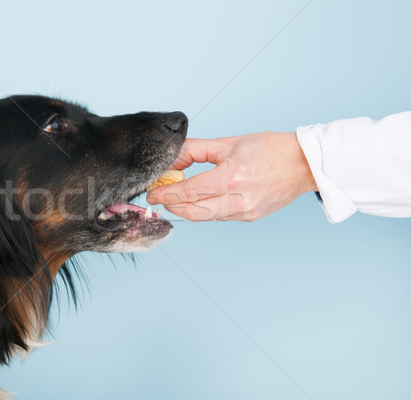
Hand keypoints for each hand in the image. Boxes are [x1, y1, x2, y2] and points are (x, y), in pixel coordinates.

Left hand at [146, 133, 317, 221]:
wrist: (303, 164)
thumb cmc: (269, 149)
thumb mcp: (229, 143)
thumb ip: (196, 151)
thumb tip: (172, 159)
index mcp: (232, 176)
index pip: (189, 191)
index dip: (166, 194)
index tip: (152, 194)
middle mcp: (238, 198)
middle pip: (193, 211)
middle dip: (172, 205)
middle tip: (159, 198)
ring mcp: (245, 211)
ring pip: (205, 217)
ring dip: (187, 209)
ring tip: (176, 198)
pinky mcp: (250, 217)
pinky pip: (219, 217)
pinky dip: (204, 210)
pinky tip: (199, 200)